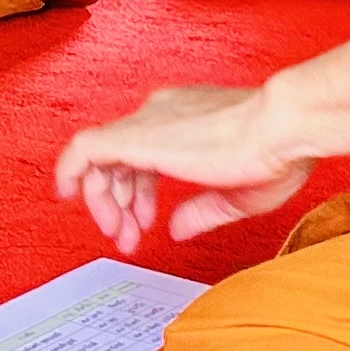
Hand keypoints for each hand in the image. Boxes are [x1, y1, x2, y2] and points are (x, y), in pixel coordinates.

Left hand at [52, 84, 313, 254]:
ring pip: (100, 156)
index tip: (144, 222)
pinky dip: (70, 169)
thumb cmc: (277, 153)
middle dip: (120, 201)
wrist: (284, 126)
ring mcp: (148, 122)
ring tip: (117, 234)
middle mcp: (162, 113)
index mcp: (186, 119)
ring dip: (104, 199)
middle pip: (120, 157)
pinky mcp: (138, 136)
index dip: (138, 192)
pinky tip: (65, 194)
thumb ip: (200, 210)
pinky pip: (85, 149)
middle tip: (126, 237)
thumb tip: (176, 229)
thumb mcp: (235, 193)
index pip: (144, 153)